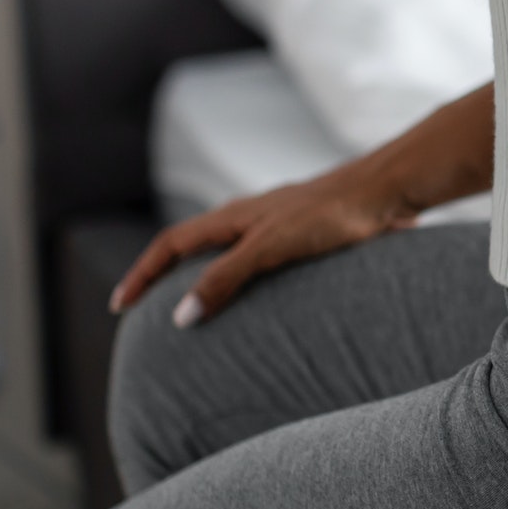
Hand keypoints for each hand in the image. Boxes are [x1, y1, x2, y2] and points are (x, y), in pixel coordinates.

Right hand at [108, 171, 422, 327]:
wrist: (387, 191)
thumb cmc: (332, 214)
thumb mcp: (271, 247)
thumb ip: (227, 278)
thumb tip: (180, 316)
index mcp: (234, 216)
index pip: (171, 244)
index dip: (143, 274)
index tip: (120, 305)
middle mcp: (250, 217)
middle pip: (194, 247)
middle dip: (166, 276)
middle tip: (147, 311)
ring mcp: (279, 224)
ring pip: (228, 252)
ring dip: (205, 278)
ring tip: (196, 313)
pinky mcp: (307, 235)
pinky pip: (261, 260)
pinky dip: (245, 281)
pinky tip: (261, 302)